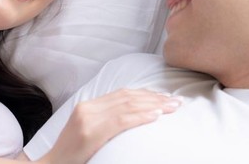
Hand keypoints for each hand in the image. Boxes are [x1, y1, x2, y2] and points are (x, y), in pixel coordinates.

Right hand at [37, 88, 181, 163]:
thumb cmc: (71, 156)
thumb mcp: (87, 133)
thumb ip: (104, 122)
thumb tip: (130, 118)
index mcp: (86, 106)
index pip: (122, 94)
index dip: (146, 93)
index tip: (165, 97)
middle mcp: (87, 108)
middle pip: (127, 97)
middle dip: (155, 98)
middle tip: (177, 101)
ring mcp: (87, 119)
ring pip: (127, 105)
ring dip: (154, 105)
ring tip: (172, 107)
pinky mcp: (90, 132)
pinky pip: (121, 120)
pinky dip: (141, 117)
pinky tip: (156, 116)